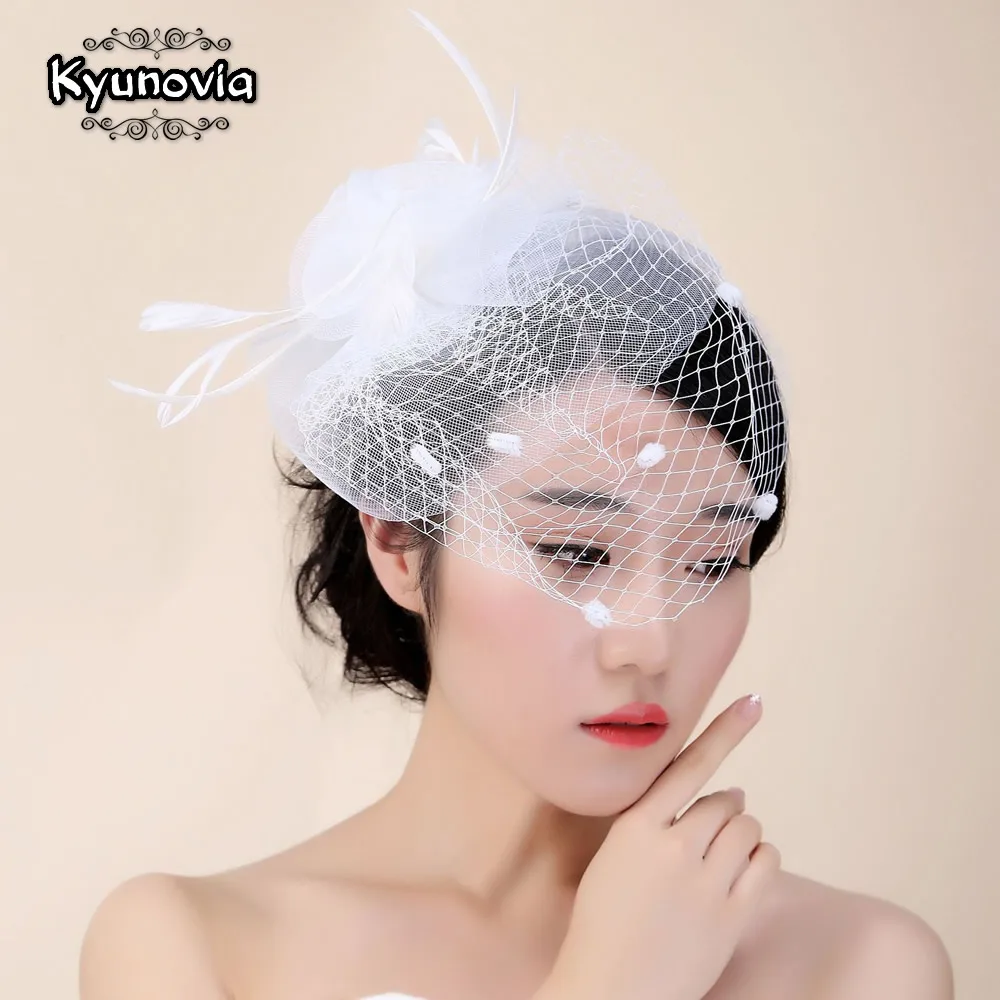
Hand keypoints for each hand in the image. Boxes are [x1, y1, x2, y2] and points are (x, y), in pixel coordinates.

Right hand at [540, 694, 780, 999]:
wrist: (611, 991)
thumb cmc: (604, 922)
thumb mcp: (613, 857)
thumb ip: (654, 822)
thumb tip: (724, 795)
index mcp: (636, 828)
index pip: (689, 766)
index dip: (725, 731)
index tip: (755, 702)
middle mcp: (674, 848)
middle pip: (727, 802)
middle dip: (725, 810)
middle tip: (709, 833)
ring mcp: (706, 884)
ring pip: (749, 830)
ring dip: (742, 835)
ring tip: (720, 858)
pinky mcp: (732, 917)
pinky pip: (766, 864)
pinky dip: (760, 860)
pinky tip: (741, 872)